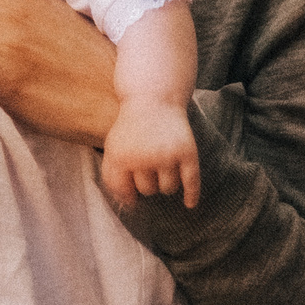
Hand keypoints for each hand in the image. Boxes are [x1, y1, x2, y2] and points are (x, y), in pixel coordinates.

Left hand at [98, 98, 200, 212]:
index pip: (127, 191)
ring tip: (163, 165)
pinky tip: (190, 204)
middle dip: (148, 181)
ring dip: (166, 183)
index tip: (134, 180)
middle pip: (148, 190)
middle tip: (149, 162)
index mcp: (122, 157)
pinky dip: (191, 195)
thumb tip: (129, 206)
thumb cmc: (132, 129)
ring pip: (168, 188)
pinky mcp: (187, 151)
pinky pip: (191, 181)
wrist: (154, 98)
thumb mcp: (114, 149)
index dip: (130, 188)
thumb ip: (113, 178)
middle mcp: (144, 158)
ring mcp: (167, 155)